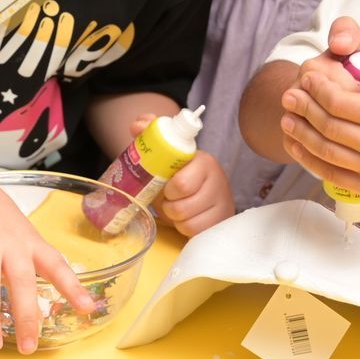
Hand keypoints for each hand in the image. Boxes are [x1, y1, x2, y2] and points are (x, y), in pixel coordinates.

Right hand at [0, 174, 93, 353]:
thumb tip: (39, 305)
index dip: (72, 287)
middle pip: (22, 281)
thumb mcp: (21, 235)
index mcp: (30, 242)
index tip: (87, 307)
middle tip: (29, 346)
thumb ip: (29, 266)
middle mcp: (10, 244)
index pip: (56, 265)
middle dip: (27, 316)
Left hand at [126, 113, 233, 235]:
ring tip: (177, 207)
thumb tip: (136, 125)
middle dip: (168, 206)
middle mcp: (218, 182)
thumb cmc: (180, 171)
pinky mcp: (221, 222)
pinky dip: (185, 228)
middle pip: (182, 207)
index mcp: (204, 162)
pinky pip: (194, 233)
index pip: (181, 184)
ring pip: (188, 222)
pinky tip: (186, 218)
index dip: (168, 190)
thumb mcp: (166, 153)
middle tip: (168, 199)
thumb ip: (150, 134)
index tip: (165, 186)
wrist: (204, 189)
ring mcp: (223, 205)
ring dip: (175, 218)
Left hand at [280, 51, 359, 198]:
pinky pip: (329, 173)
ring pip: (325, 151)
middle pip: (330, 127)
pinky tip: (295, 142)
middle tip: (289, 95)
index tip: (306, 77)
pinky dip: (307, 158)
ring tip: (286, 117)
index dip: (318, 89)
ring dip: (300, 133)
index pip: (342, 104)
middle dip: (304, 109)